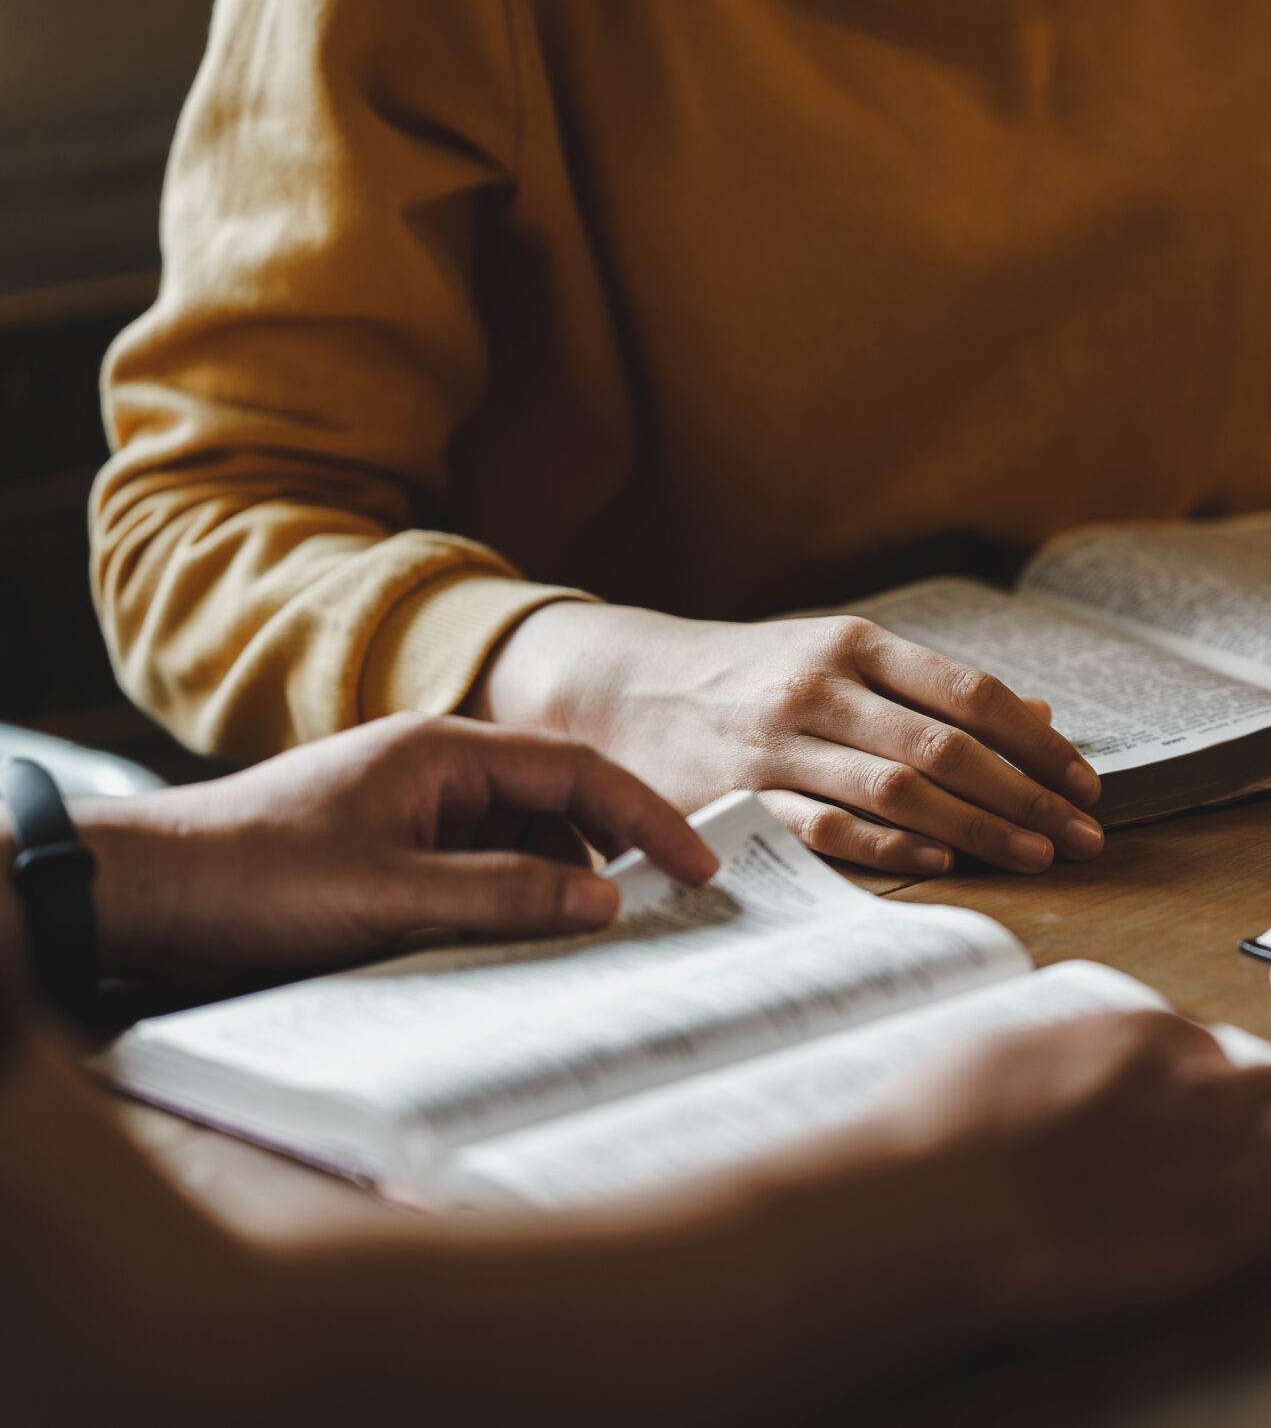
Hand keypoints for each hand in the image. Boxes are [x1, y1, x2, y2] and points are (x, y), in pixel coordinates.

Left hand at [52, 714, 717, 982]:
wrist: (140, 895)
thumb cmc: (254, 879)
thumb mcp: (391, 896)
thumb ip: (506, 894)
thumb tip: (608, 901)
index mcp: (443, 751)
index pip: (579, 770)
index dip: (649, 818)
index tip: (701, 868)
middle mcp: (433, 771)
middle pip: (557, 804)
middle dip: (612, 856)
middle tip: (663, 914)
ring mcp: (408, 812)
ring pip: (518, 843)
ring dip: (558, 887)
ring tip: (594, 942)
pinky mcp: (384, 856)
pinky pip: (475, 873)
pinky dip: (511, 904)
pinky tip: (522, 948)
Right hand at [472, 603, 1103, 875]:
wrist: (619, 684)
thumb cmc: (751, 675)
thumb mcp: (840, 657)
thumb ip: (933, 688)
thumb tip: (1040, 716)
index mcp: (856, 645)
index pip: (971, 694)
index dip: (1036, 744)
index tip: (1086, 784)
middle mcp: (822, 688)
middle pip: (947, 746)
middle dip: (1027, 796)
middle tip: (1086, 837)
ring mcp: (779, 743)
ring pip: (898, 787)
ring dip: (977, 829)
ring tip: (1037, 857)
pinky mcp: (739, 795)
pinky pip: (826, 826)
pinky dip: (888, 848)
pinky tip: (941, 866)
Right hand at [870, 1009, 1270, 1330]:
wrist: (940, 1207)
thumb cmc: (942, 1137)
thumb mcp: (1007, 1059)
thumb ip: (1066, 1061)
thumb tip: (1072, 1074)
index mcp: (1147, 1038)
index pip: (1227, 1053)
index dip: (1259, 1080)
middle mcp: (1204, 1084)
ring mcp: (1229, 1152)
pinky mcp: (1241, 1221)